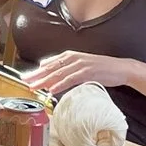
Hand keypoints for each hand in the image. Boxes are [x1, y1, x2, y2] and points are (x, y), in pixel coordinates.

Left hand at [26, 51, 145, 101]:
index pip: (50, 63)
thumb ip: (69, 70)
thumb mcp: (82, 67)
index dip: (37, 71)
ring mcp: (80, 64)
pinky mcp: (87, 72)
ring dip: (44, 80)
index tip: (26, 77)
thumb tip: (55, 78)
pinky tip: (52, 89)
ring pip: (58, 73)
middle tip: (24, 82)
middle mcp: (73, 58)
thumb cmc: (102, 69)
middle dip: (36, 75)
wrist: (121, 68)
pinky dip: (60, 84)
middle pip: (51, 68)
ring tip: (34, 87)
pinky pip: (70, 79)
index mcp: (71, 56)